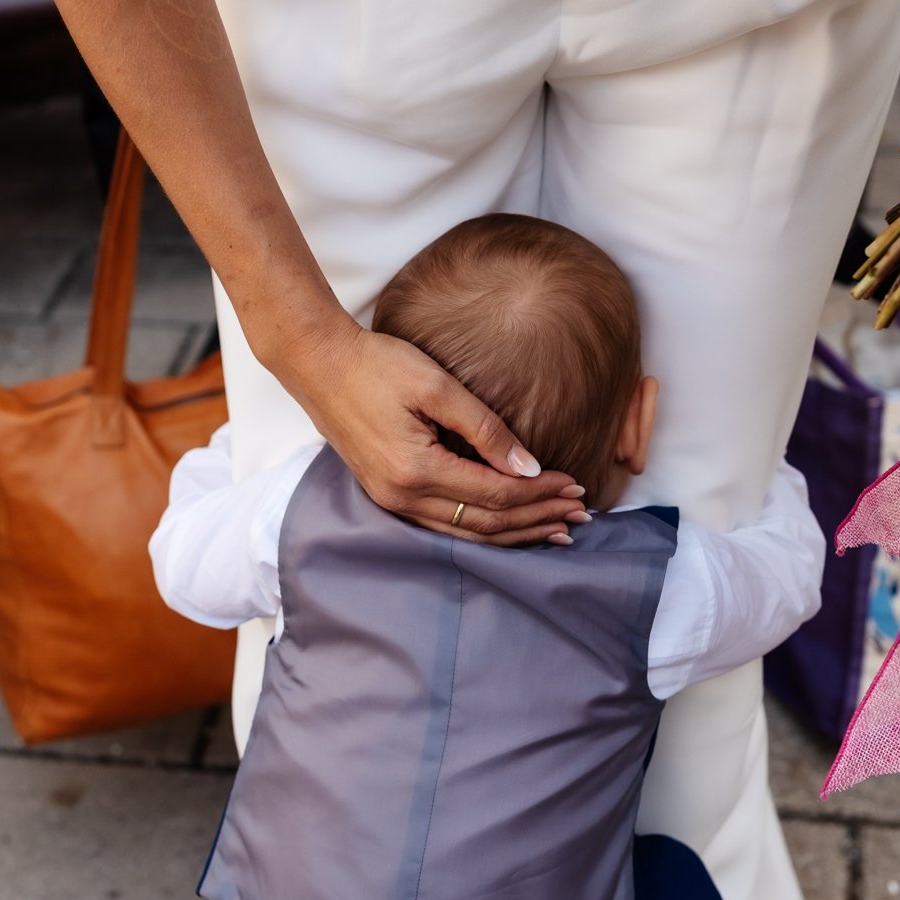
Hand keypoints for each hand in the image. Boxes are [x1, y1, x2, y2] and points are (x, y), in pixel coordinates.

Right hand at [284, 324, 588, 545]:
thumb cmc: (377, 365)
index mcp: (416, 471)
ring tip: (556, 528)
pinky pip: (447, 527)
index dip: (540, 493)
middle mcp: (403, 498)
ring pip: (467, 534)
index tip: (576, 484)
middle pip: (486, 524)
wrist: (319, 364)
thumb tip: (530, 467)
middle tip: (579, 513)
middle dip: (537, 519)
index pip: (496, 494)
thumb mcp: (436, 386)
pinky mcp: (389, 496)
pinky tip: (510, 526)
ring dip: (515, 532)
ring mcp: (392, 501)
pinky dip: (485, 528)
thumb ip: (486, 429)